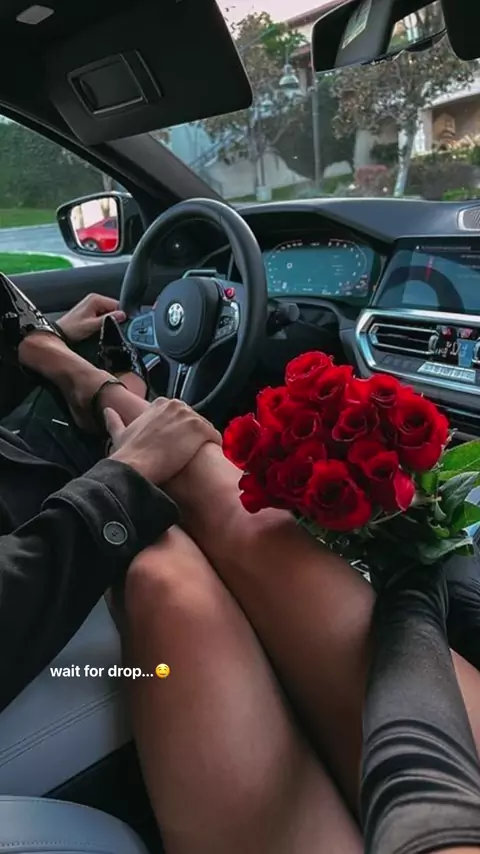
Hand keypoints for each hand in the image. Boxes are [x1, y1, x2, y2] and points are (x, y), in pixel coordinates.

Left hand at [57, 294, 124, 341]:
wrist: (60, 332)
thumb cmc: (72, 328)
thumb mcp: (92, 325)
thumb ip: (108, 319)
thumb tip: (122, 315)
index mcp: (96, 299)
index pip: (117, 304)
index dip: (120, 315)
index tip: (120, 325)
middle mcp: (95, 299)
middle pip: (114, 308)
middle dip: (113, 318)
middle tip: (108, 328)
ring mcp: (93, 304)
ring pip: (109, 312)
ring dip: (108, 320)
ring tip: (99, 327)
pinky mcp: (91, 309)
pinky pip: (103, 314)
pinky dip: (103, 321)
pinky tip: (97, 326)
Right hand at [105, 398, 221, 484]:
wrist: (137, 465)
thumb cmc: (129, 453)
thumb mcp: (119, 433)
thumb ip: (114, 420)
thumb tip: (107, 411)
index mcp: (160, 403)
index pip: (179, 414)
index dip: (178, 430)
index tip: (175, 444)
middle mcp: (176, 405)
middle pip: (193, 420)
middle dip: (192, 435)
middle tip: (185, 453)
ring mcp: (190, 416)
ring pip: (205, 428)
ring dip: (203, 442)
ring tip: (197, 458)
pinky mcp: (201, 429)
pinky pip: (215, 437)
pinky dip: (214, 446)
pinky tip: (207, 458)